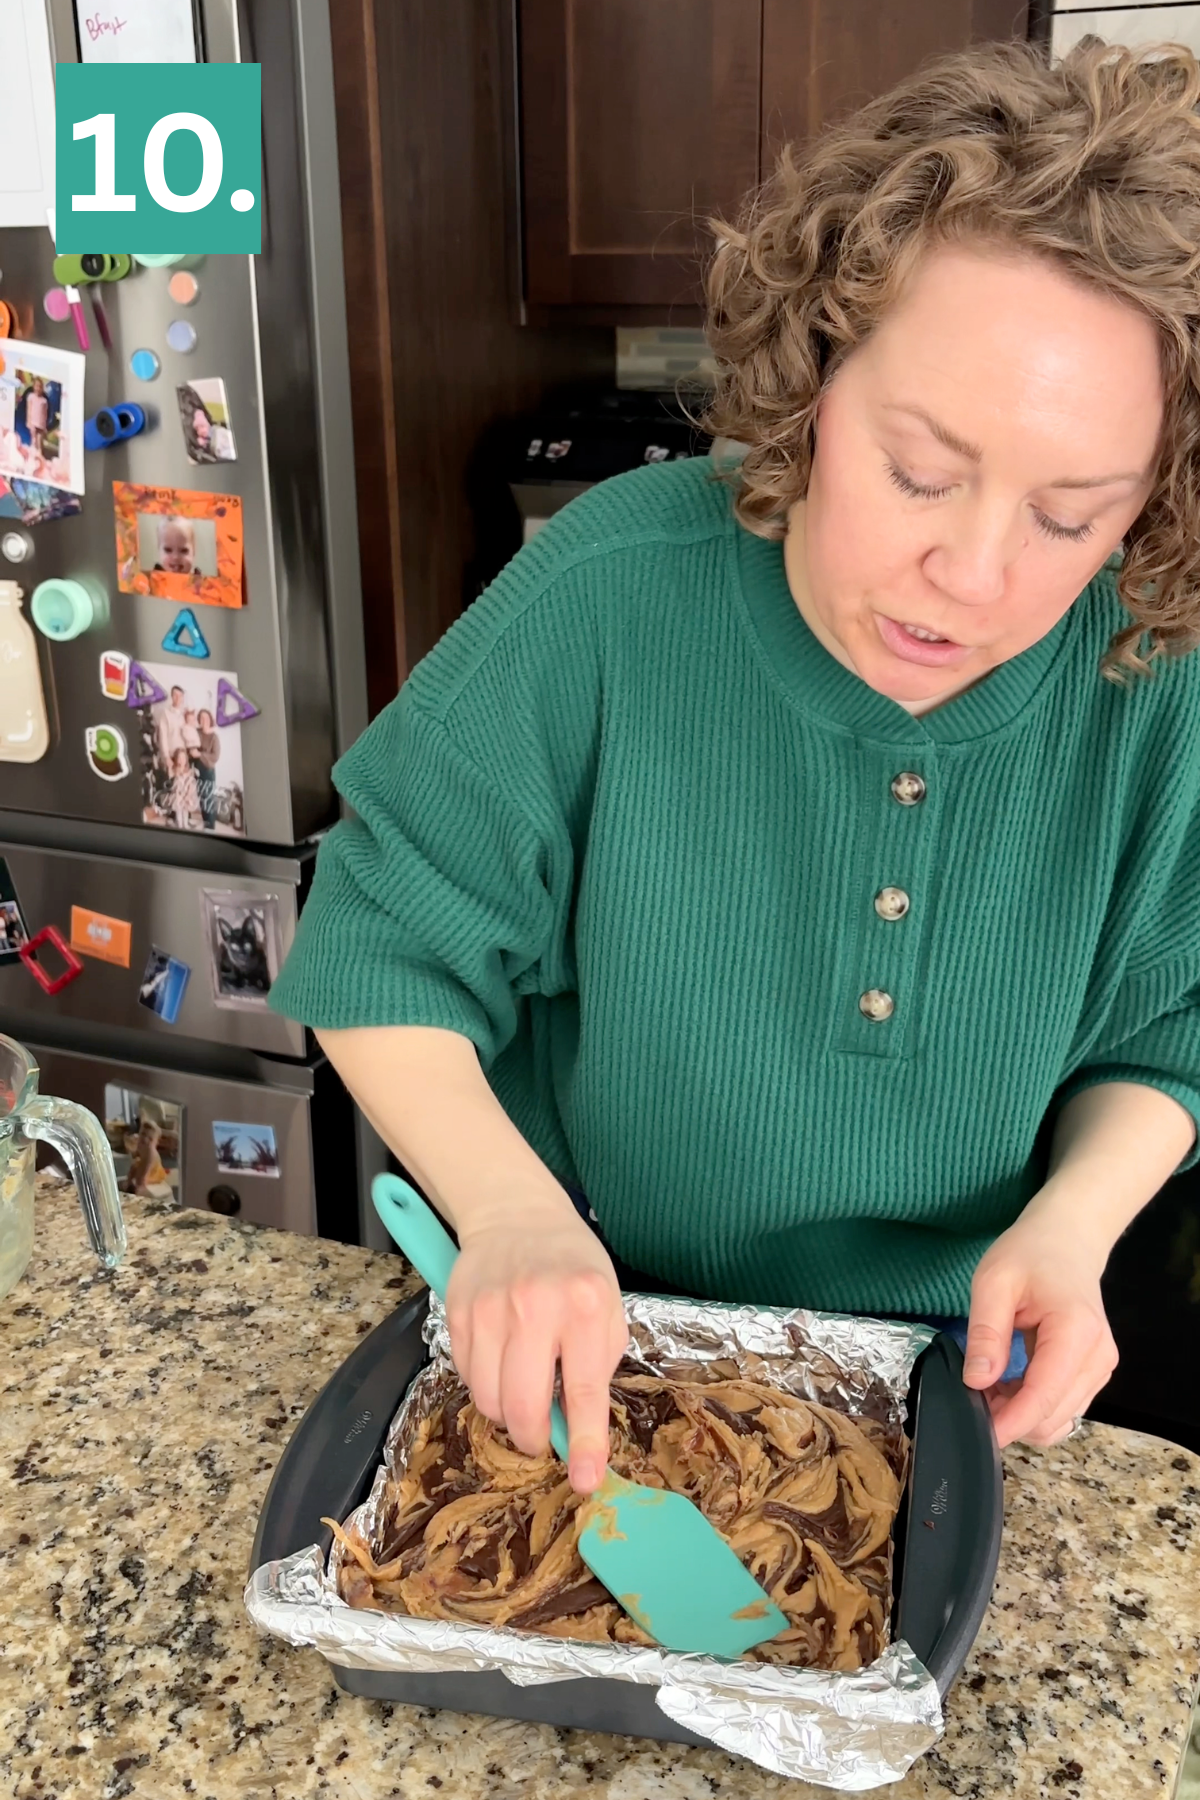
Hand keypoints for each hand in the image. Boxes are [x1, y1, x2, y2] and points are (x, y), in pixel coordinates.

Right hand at [444, 1201, 627, 1493]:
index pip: (584, 1391)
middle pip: (522, 1406)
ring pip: (488, 1399)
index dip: (586, 1444)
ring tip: (522, 1390)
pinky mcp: (458, 1311)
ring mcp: (491, 1309)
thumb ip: (597, 1366)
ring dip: (506, 1413)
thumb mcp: (608, 1306)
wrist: (518, 1215)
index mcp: (585, 1306)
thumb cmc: (573, 1267)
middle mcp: (536, 1307)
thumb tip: (578, 1428)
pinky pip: (467, 1376)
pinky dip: (485, 1385)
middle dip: (533, 1439)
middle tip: (542, 1438)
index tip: (586, 1480)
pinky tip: (501, 1363)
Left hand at [963, 1201, 1118, 1448]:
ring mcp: (1101, 1368)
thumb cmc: (1030, 1253)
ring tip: (989, 1387)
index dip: (1010, 1422)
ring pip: (1060, 1419)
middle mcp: (1098, 1358)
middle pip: (1053, 1415)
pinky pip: (1064, 1407)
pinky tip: (1009, 1386)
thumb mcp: (993, 1282)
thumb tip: (976, 1381)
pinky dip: (1035, 1407)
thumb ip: (986, 1333)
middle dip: (1011, 1418)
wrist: (1068, 1239)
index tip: (977, 1432)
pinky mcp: (1095, 1373)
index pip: (1044, 1395)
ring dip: (1022, 1415)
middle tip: (972, 1396)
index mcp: (1076, 1332)